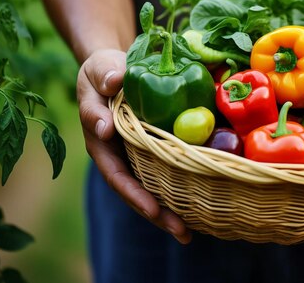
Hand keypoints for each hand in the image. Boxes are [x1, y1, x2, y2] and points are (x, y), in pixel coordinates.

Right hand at [77, 49, 191, 243]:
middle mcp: (119, 156)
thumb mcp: (100, 69)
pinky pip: (166, 172)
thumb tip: (114, 86)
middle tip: (183, 233)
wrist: (115, 69)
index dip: (133, 193)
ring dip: (171, 211)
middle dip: (158, 214)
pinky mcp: (154, 151)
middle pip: (136, 191)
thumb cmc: (103, 71)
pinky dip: (181, 189)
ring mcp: (137, 157)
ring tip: (192, 233)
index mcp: (101, 143)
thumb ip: (105, 76)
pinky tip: (202, 204)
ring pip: (152, 188)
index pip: (116, 174)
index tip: (152, 209)